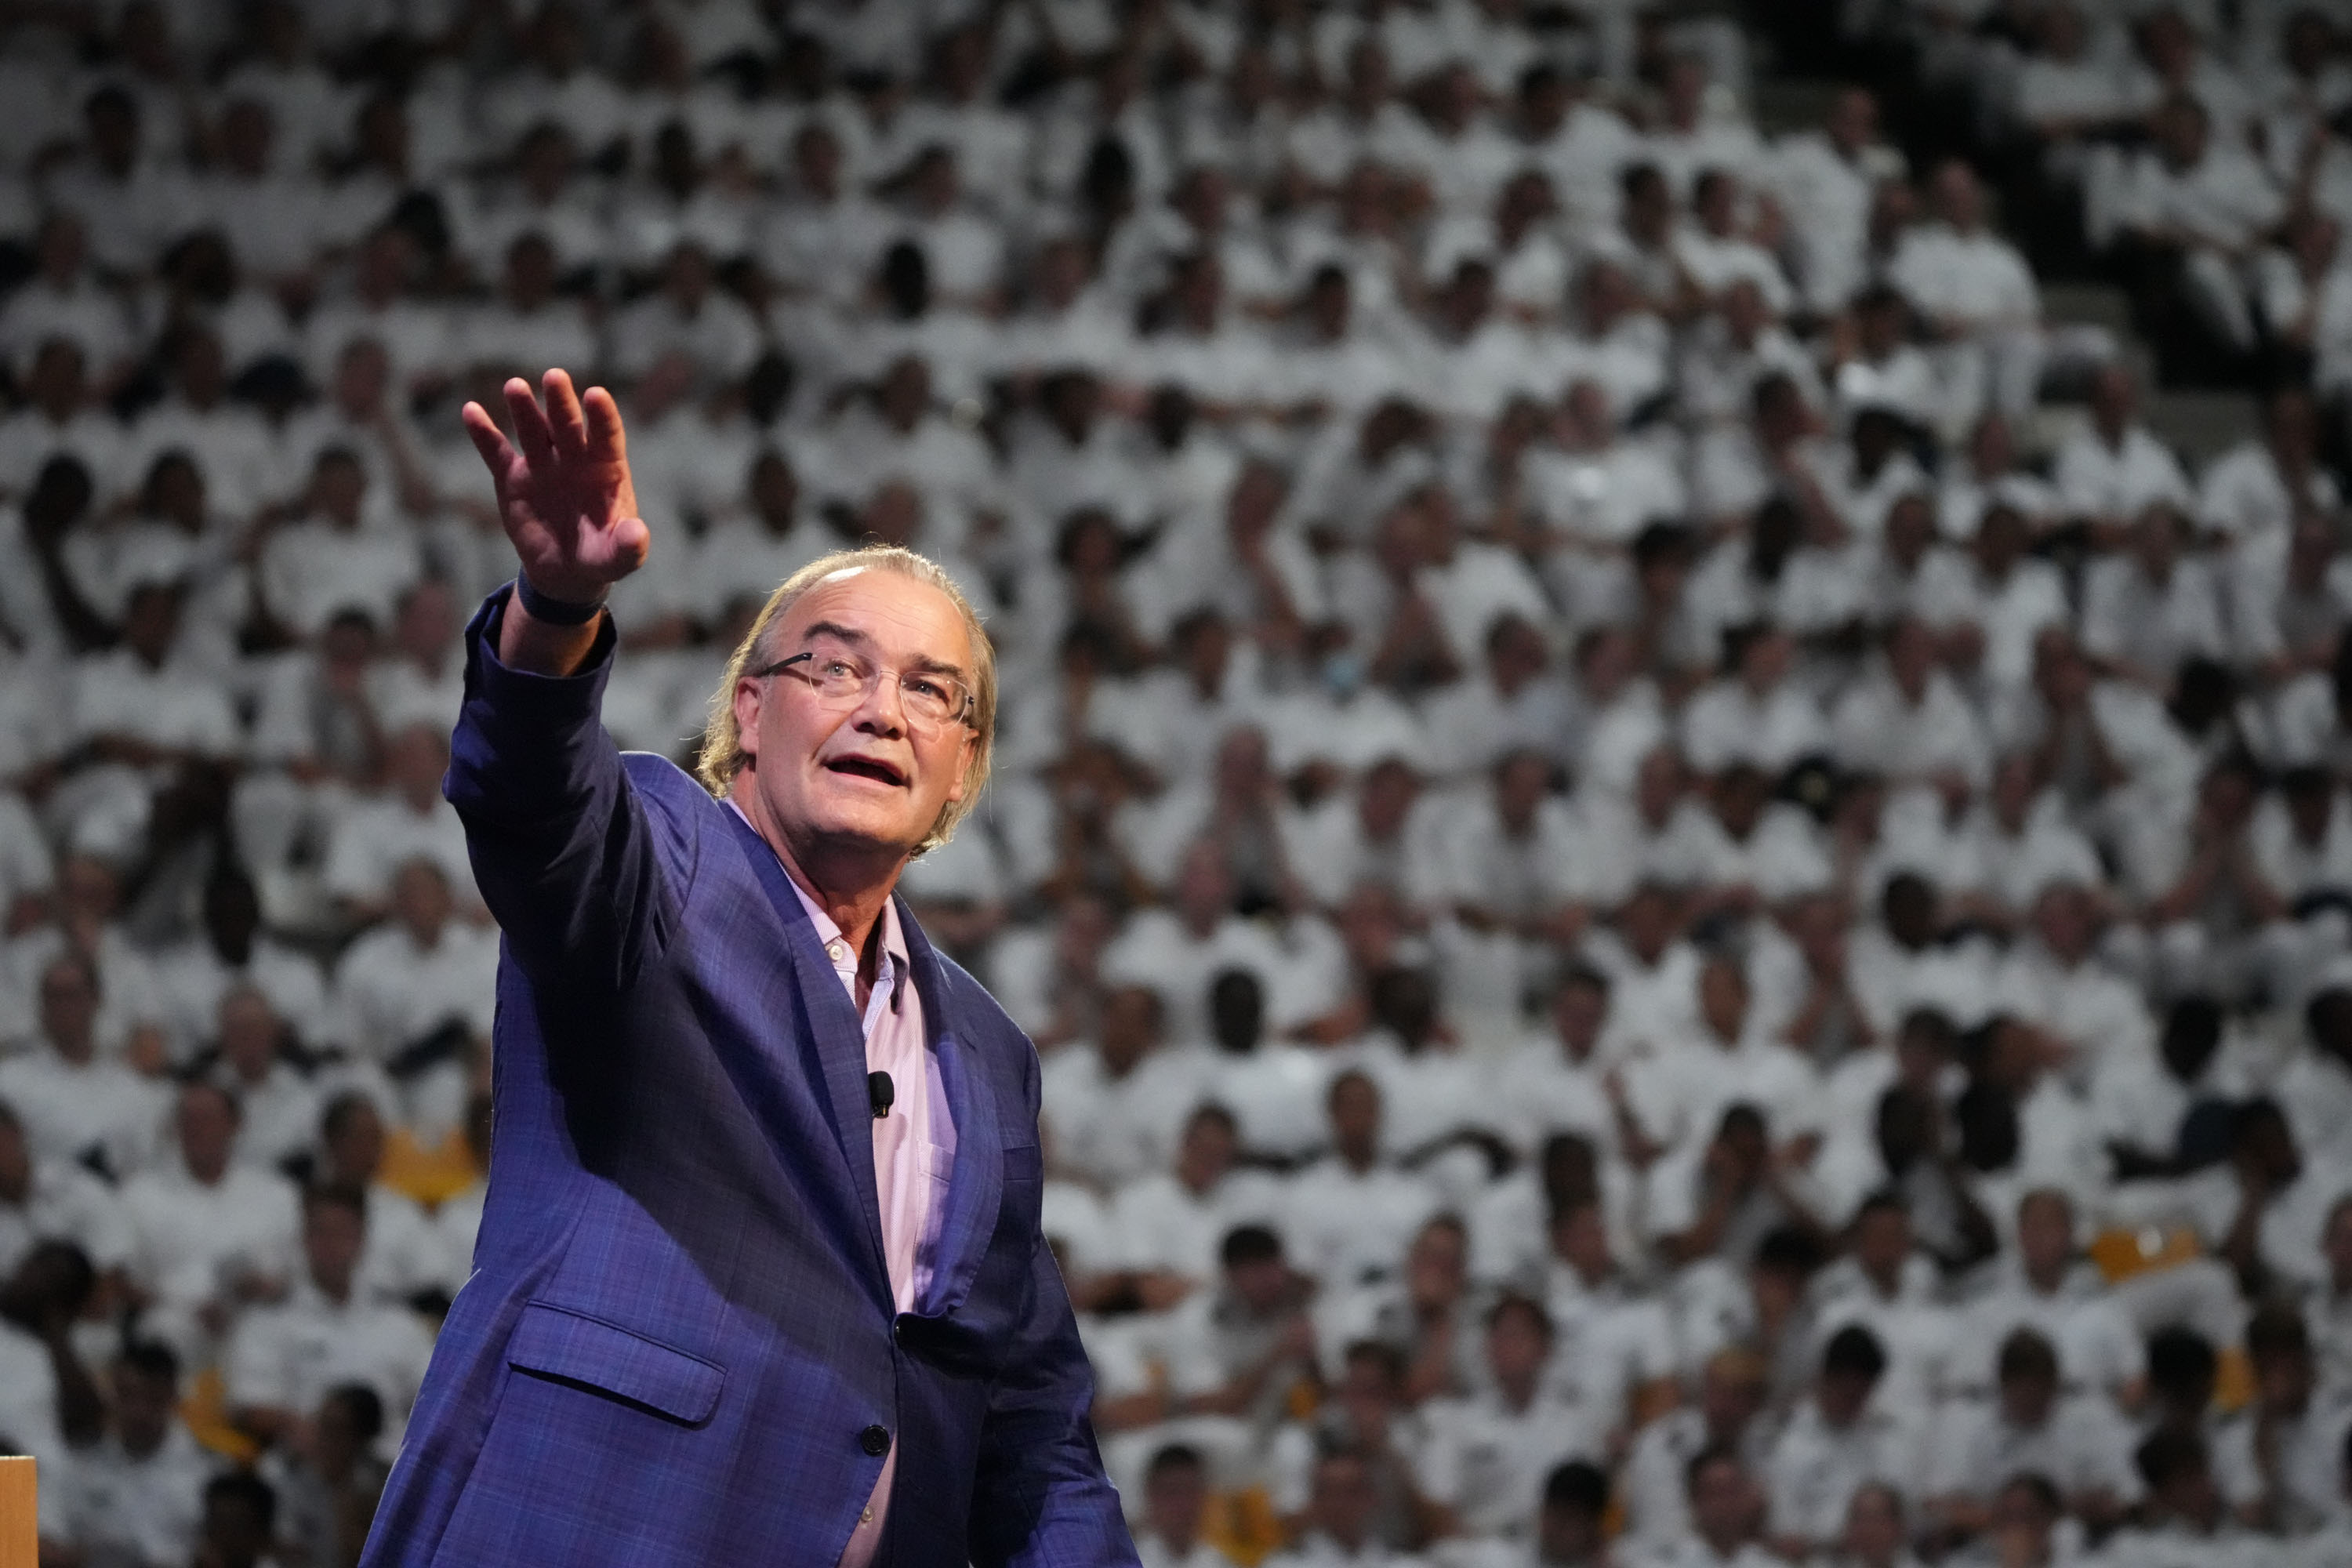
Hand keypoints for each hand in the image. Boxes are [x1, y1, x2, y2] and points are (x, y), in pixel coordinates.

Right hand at [461, 370, 648, 604]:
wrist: (567, 570)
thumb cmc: (602, 556)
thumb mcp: (619, 558)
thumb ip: (629, 546)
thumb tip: (638, 535)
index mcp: (606, 470)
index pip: (606, 437)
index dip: (602, 417)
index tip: (596, 395)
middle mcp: (574, 458)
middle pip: (568, 425)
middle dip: (561, 402)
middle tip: (555, 376)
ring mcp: (542, 464)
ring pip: (533, 430)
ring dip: (524, 408)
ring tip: (515, 386)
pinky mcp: (513, 478)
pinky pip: (496, 452)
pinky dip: (484, 433)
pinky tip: (471, 411)